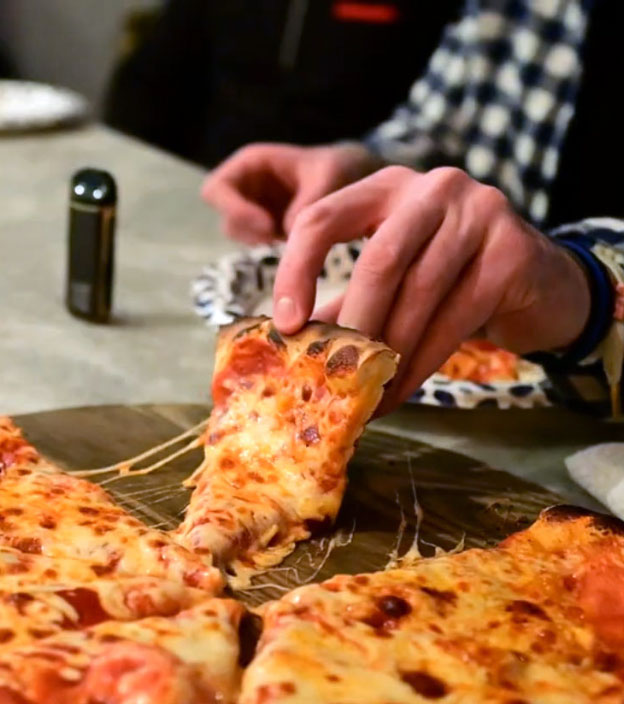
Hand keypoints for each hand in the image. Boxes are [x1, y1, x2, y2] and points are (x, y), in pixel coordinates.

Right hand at [200, 143, 381, 243]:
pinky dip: (275, 249)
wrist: (358, 178)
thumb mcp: (330, 176)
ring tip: (297, 238)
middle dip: (250, 231)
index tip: (268, 225)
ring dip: (263, 241)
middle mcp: (245, 187)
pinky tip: (300, 243)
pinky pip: (257, 245)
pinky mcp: (265, 229)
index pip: (216, 189)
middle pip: (226, 216)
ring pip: (239, 235)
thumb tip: (288, 232)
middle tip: (282, 237)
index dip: (234, 209)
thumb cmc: (341, 167)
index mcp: (251, 164)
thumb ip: (309, 201)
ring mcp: (253, 210)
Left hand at [271, 166, 591, 409]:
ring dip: (388, 353)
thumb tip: (287, 346)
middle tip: (334, 374)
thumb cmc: (448, 281)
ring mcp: (479, 213)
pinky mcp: (511, 251)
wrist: (540, 284)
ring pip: (419, 293)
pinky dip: (421, 362)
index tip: (285, 325)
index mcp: (385, 186)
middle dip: (353, 325)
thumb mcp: (390, 278)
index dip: (295, 272)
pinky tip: (400, 391)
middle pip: (378, 261)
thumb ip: (341, 300)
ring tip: (366, 393)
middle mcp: (433, 188)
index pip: (322, 218)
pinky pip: (456, 317)